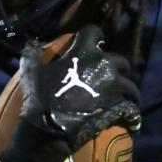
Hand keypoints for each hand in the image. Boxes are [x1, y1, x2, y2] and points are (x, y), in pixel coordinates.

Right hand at [0, 24, 140, 161]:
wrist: (50, 129)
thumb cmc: (40, 98)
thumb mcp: (31, 73)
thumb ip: (32, 55)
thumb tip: (31, 43)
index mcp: (84, 52)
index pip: (95, 32)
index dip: (95, 37)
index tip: (95, 45)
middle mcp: (104, 64)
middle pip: (121, 60)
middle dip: (118, 68)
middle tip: (111, 78)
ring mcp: (113, 86)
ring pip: (130, 86)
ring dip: (128, 91)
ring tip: (123, 99)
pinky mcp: (118, 106)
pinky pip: (131, 108)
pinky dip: (131, 113)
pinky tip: (128, 119)